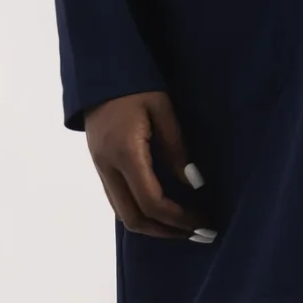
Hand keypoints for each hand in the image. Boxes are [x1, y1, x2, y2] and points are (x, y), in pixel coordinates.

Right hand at [83, 91, 211, 239]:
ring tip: (184, 227)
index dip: (179, 219)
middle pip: (134, 219)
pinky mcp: (99, 165)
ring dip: (154, 226)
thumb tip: (193, 185)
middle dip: (167, 232)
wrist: (98, 70)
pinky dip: (142, 212)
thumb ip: (176, 149)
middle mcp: (107, 167)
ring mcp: (100, 168)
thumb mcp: (163, 110)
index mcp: (125, 153)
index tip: (203, 222)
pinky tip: (164, 210)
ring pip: (123, 214)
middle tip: (198, 233)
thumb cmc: (135, 84)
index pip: (152, 202)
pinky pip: (119, 201)